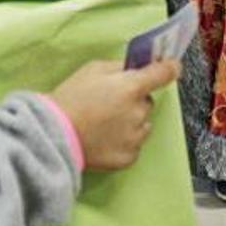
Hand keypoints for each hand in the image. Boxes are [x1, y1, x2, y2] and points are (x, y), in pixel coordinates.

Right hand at [49, 59, 180, 170]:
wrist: (54, 135)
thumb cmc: (70, 98)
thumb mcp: (92, 69)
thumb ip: (118, 67)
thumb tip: (134, 69)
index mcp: (132, 87)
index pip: (164, 73)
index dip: (170, 68)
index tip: (171, 67)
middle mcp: (139, 112)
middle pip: (147, 102)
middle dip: (134, 101)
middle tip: (110, 103)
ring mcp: (135, 137)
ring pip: (142, 124)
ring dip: (131, 122)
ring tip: (105, 124)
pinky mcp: (128, 157)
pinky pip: (133, 145)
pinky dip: (123, 142)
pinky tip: (104, 139)